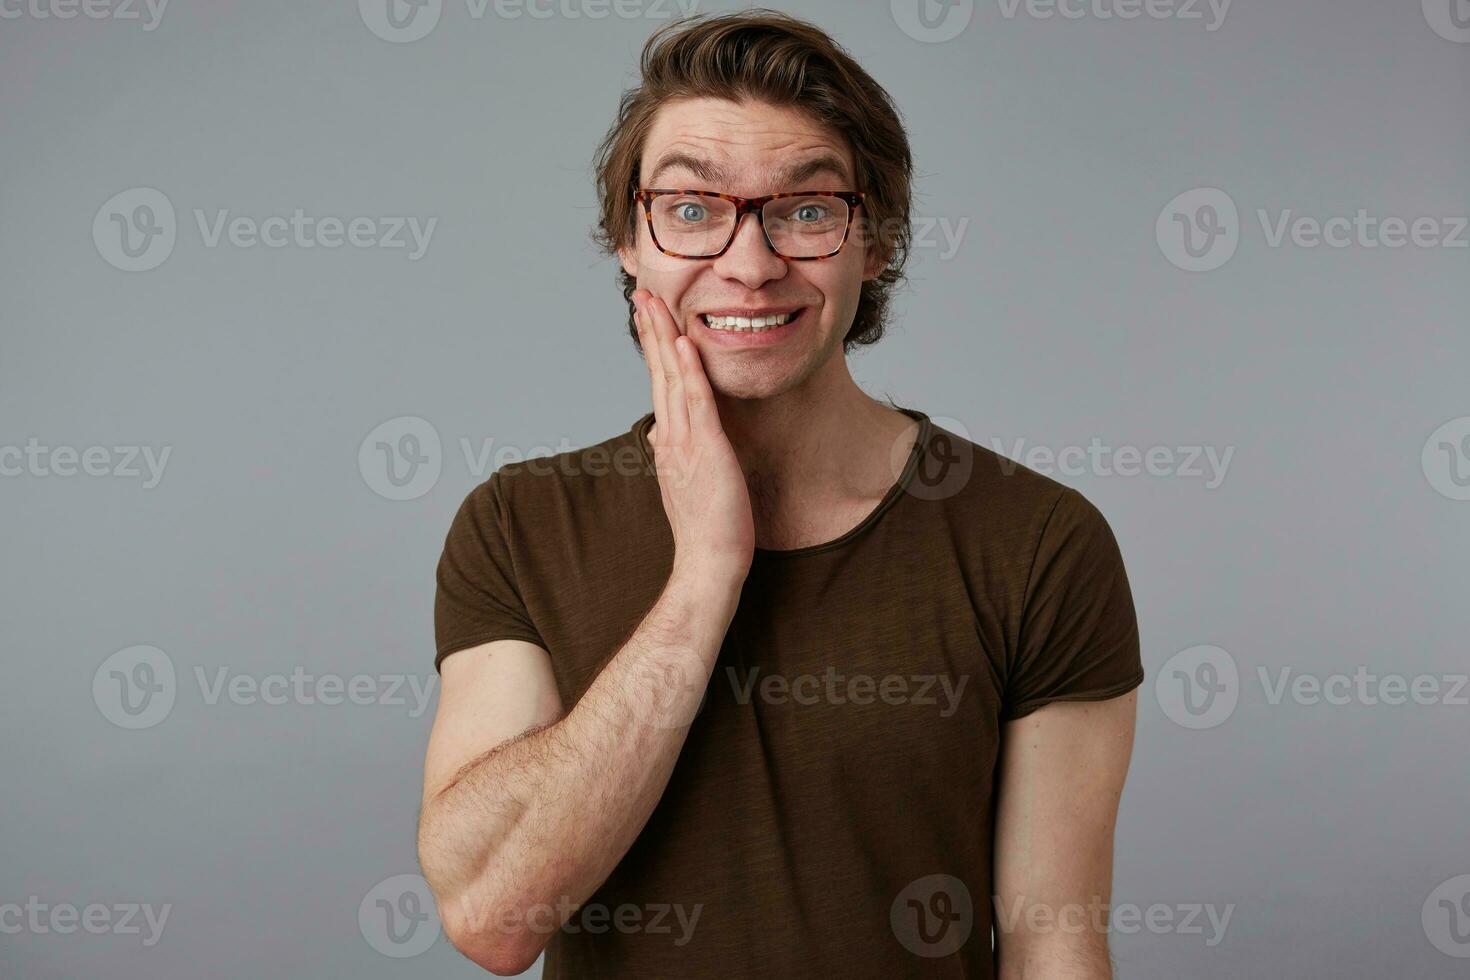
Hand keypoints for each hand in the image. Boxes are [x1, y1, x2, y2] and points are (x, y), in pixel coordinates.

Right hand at [634, 289, 754, 582]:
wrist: (708, 563)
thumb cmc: (706, 529)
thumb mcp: (685, 483)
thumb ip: (673, 454)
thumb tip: (660, 434)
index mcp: (668, 442)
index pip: (658, 385)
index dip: (653, 349)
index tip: (647, 318)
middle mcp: (670, 436)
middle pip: (657, 373)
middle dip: (650, 331)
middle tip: (641, 295)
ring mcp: (684, 442)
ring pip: (670, 379)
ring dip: (663, 338)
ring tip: (655, 304)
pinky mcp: (706, 450)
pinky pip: (697, 402)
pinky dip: (689, 370)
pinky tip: (686, 343)